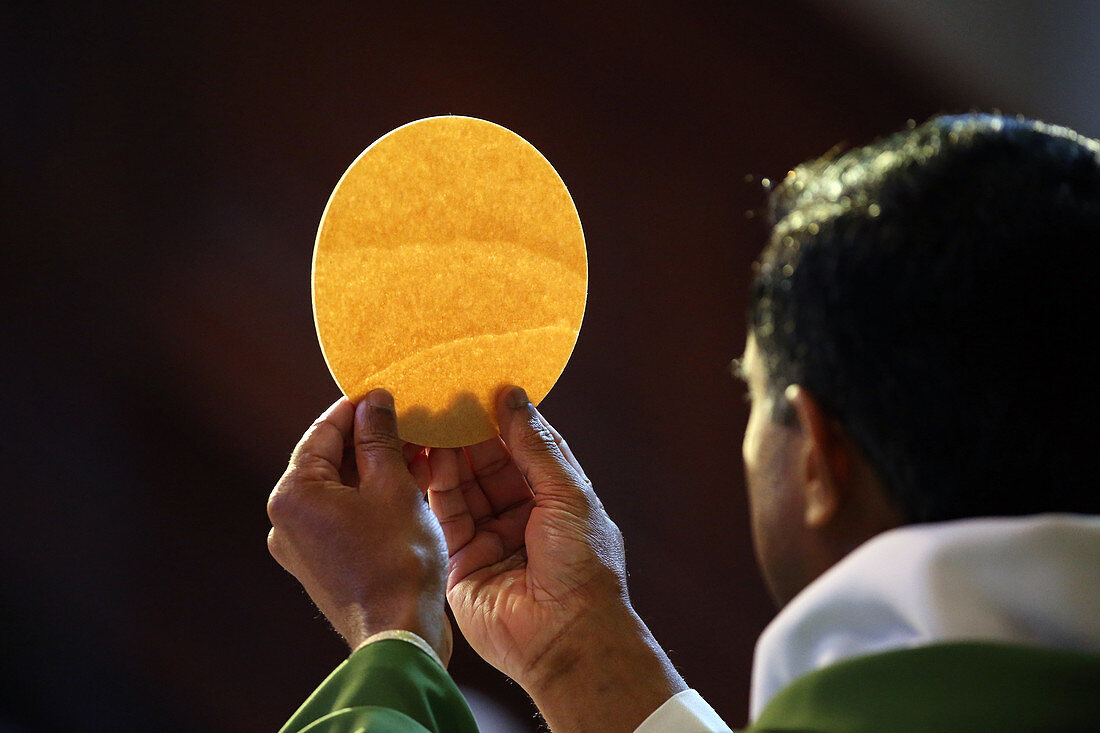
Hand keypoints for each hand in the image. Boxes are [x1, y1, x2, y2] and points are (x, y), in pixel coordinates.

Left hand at [267, 390, 451, 662]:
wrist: (399, 633)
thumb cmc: (397, 559)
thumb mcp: (393, 486)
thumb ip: (379, 438)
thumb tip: (374, 400)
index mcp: (293, 495)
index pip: (323, 431)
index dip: (358, 407)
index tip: (387, 391)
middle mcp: (287, 520)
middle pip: (330, 459)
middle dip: (371, 438)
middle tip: (410, 418)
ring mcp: (302, 545)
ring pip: (341, 488)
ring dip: (377, 467)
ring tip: (419, 447)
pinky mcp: (323, 564)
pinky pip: (346, 515)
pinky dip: (373, 497)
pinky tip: (411, 482)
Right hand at [425, 386, 685, 730]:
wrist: (565, 636)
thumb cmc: (583, 564)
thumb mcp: (566, 493)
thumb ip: (534, 446)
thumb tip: (513, 396)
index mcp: (559, 500)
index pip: (528, 448)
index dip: (508, 419)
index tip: (485, 387)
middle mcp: (524, 517)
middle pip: (492, 464)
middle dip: (473, 433)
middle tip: (449, 397)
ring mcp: (492, 538)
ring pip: (466, 486)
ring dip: (451, 453)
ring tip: (434, 417)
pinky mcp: (462, 559)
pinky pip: (447, 514)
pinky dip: (437, 483)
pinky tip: (429, 453)